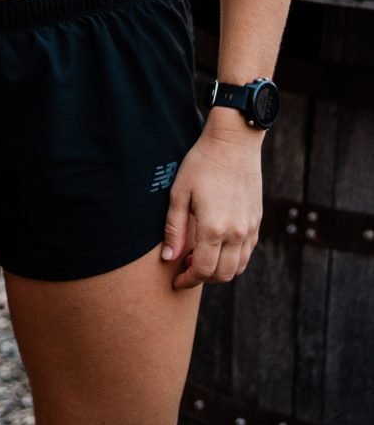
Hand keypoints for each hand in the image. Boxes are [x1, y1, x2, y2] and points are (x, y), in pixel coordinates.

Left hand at [160, 116, 262, 288]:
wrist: (233, 143)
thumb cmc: (201, 164)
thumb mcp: (179, 193)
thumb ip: (173, 229)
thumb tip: (168, 259)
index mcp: (214, 228)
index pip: (202, 270)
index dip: (188, 280)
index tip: (176, 280)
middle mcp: (236, 233)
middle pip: (222, 275)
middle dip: (203, 278)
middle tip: (185, 268)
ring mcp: (250, 228)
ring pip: (238, 268)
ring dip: (220, 271)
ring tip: (200, 257)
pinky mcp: (257, 221)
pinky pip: (248, 253)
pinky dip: (234, 259)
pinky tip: (217, 246)